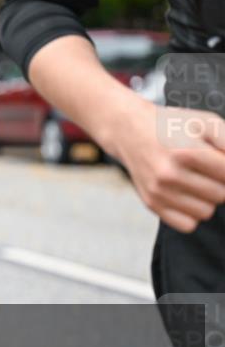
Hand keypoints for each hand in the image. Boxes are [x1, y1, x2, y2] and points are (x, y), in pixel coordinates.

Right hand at [109, 103, 224, 232]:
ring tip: (196, 181)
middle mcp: (169, 174)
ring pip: (206, 212)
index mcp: (186, 152)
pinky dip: (192, 213)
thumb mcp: (206, 122)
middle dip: (221, 183)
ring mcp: (158, 191)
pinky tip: (187, 195)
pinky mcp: (151, 203)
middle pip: (221, 195)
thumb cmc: (171, 126)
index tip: (220, 162)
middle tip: (209, 170)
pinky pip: (188, 224)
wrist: (129, 131)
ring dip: (207, 199)